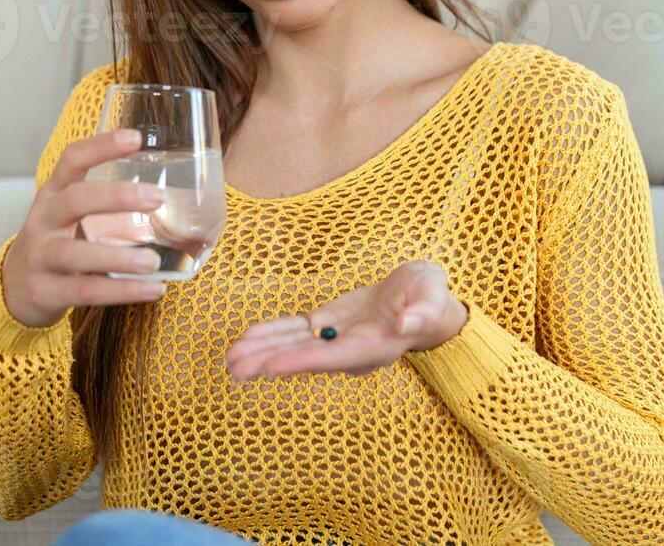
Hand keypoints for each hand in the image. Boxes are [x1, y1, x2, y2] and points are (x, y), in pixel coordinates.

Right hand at [0, 128, 170, 326]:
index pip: (71, 160)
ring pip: (77, 254)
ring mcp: (40, 257)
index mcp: (53, 196)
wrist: (13, 290)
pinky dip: (121, 291)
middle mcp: (43, 222)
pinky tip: (152, 289)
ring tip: (153, 261)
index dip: (100, 146)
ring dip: (119, 257)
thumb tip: (172, 199)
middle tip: (157, 198)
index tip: (135, 138)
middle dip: (116, 196)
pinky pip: (85, 292)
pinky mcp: (45, 292)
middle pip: (74, 200)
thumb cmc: (54, 245)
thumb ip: (106, 207)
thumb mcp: (69, 217)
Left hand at [225, 260, 468, 381]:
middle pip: (305, 359)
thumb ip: (423, 312)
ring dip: (262, 351)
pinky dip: (271, 333)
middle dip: (269, 362)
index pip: (334, 357)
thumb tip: (406, 325)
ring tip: (230, 358)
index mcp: (375, 347)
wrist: (423, 299)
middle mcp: (350, 351)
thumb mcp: (433, 295)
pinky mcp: (328, 325)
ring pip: (294, 347)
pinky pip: (295, 332)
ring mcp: (335, 339)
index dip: (301, 361)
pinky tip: (246, 339)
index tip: (270, 367)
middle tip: (234, 368)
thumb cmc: (431, 296)